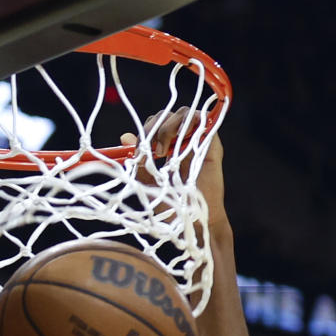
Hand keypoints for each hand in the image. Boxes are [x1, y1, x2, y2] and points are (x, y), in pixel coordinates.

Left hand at [122, 106, 226, 229]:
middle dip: (153, 127)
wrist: (192, 221)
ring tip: (161, 151)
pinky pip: (202, 120)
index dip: (145, 131)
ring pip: (183, 113)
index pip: (156, 124)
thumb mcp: (149, 182)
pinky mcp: (211, 144)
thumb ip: (140, 161)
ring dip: (168, 126)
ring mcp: (198, 140)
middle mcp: (183, 140)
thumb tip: (123, 137)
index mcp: (169, 147)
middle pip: (167, 115)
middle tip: (148, 150)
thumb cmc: (172, 206)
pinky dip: (188, 124)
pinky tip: (177, 143)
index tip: (137, 154)